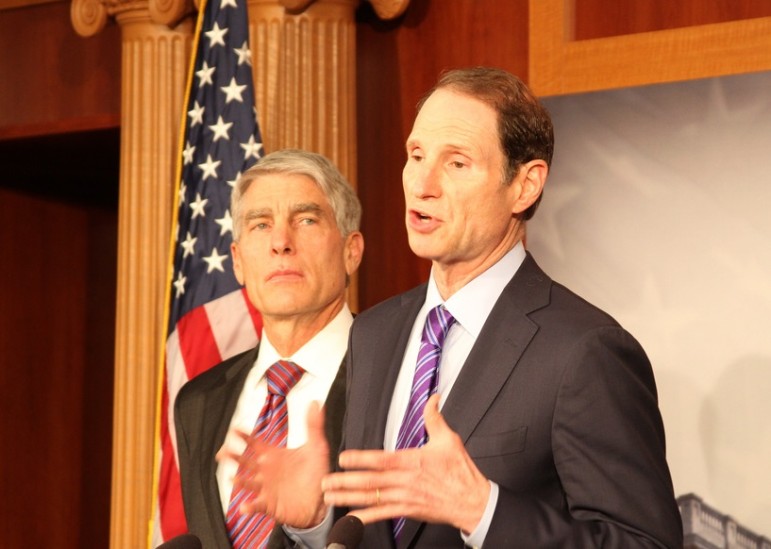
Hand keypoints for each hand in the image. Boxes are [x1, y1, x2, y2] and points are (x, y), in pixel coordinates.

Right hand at [217, 401, 329, 527]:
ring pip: (247, 483)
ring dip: (239, 481)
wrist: (321, 498)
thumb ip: (313, 425)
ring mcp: (265, 487)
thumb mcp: (316, 447)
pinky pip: (256, 505)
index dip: (243, 436)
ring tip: (232, 479)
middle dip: (232, 457)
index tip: (233, 429)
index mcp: (273, 455)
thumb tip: (315, 402)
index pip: (254, 443)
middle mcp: (265, 470)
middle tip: (222, 453)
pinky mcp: (269, 504)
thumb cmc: (315, 472)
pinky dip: (249, 507)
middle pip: (244, 462)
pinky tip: (245, 507)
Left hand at [321, 394, 489, 533]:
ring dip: (349, 498)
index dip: (360, 459)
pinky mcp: (408, 510)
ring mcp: (405, 498)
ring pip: (372, 498)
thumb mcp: (448, 439)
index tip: (342, 458)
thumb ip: (435, 418)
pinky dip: (366, 516)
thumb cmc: (460, 472)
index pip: (380, 459)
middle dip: (345, 481)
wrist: (471, 501)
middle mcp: (405, 481)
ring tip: (331, 496)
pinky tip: (352, 517)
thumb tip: (433, 398)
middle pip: (370, 481)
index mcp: (411, 461)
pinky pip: (383, 514)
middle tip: (326, 481)